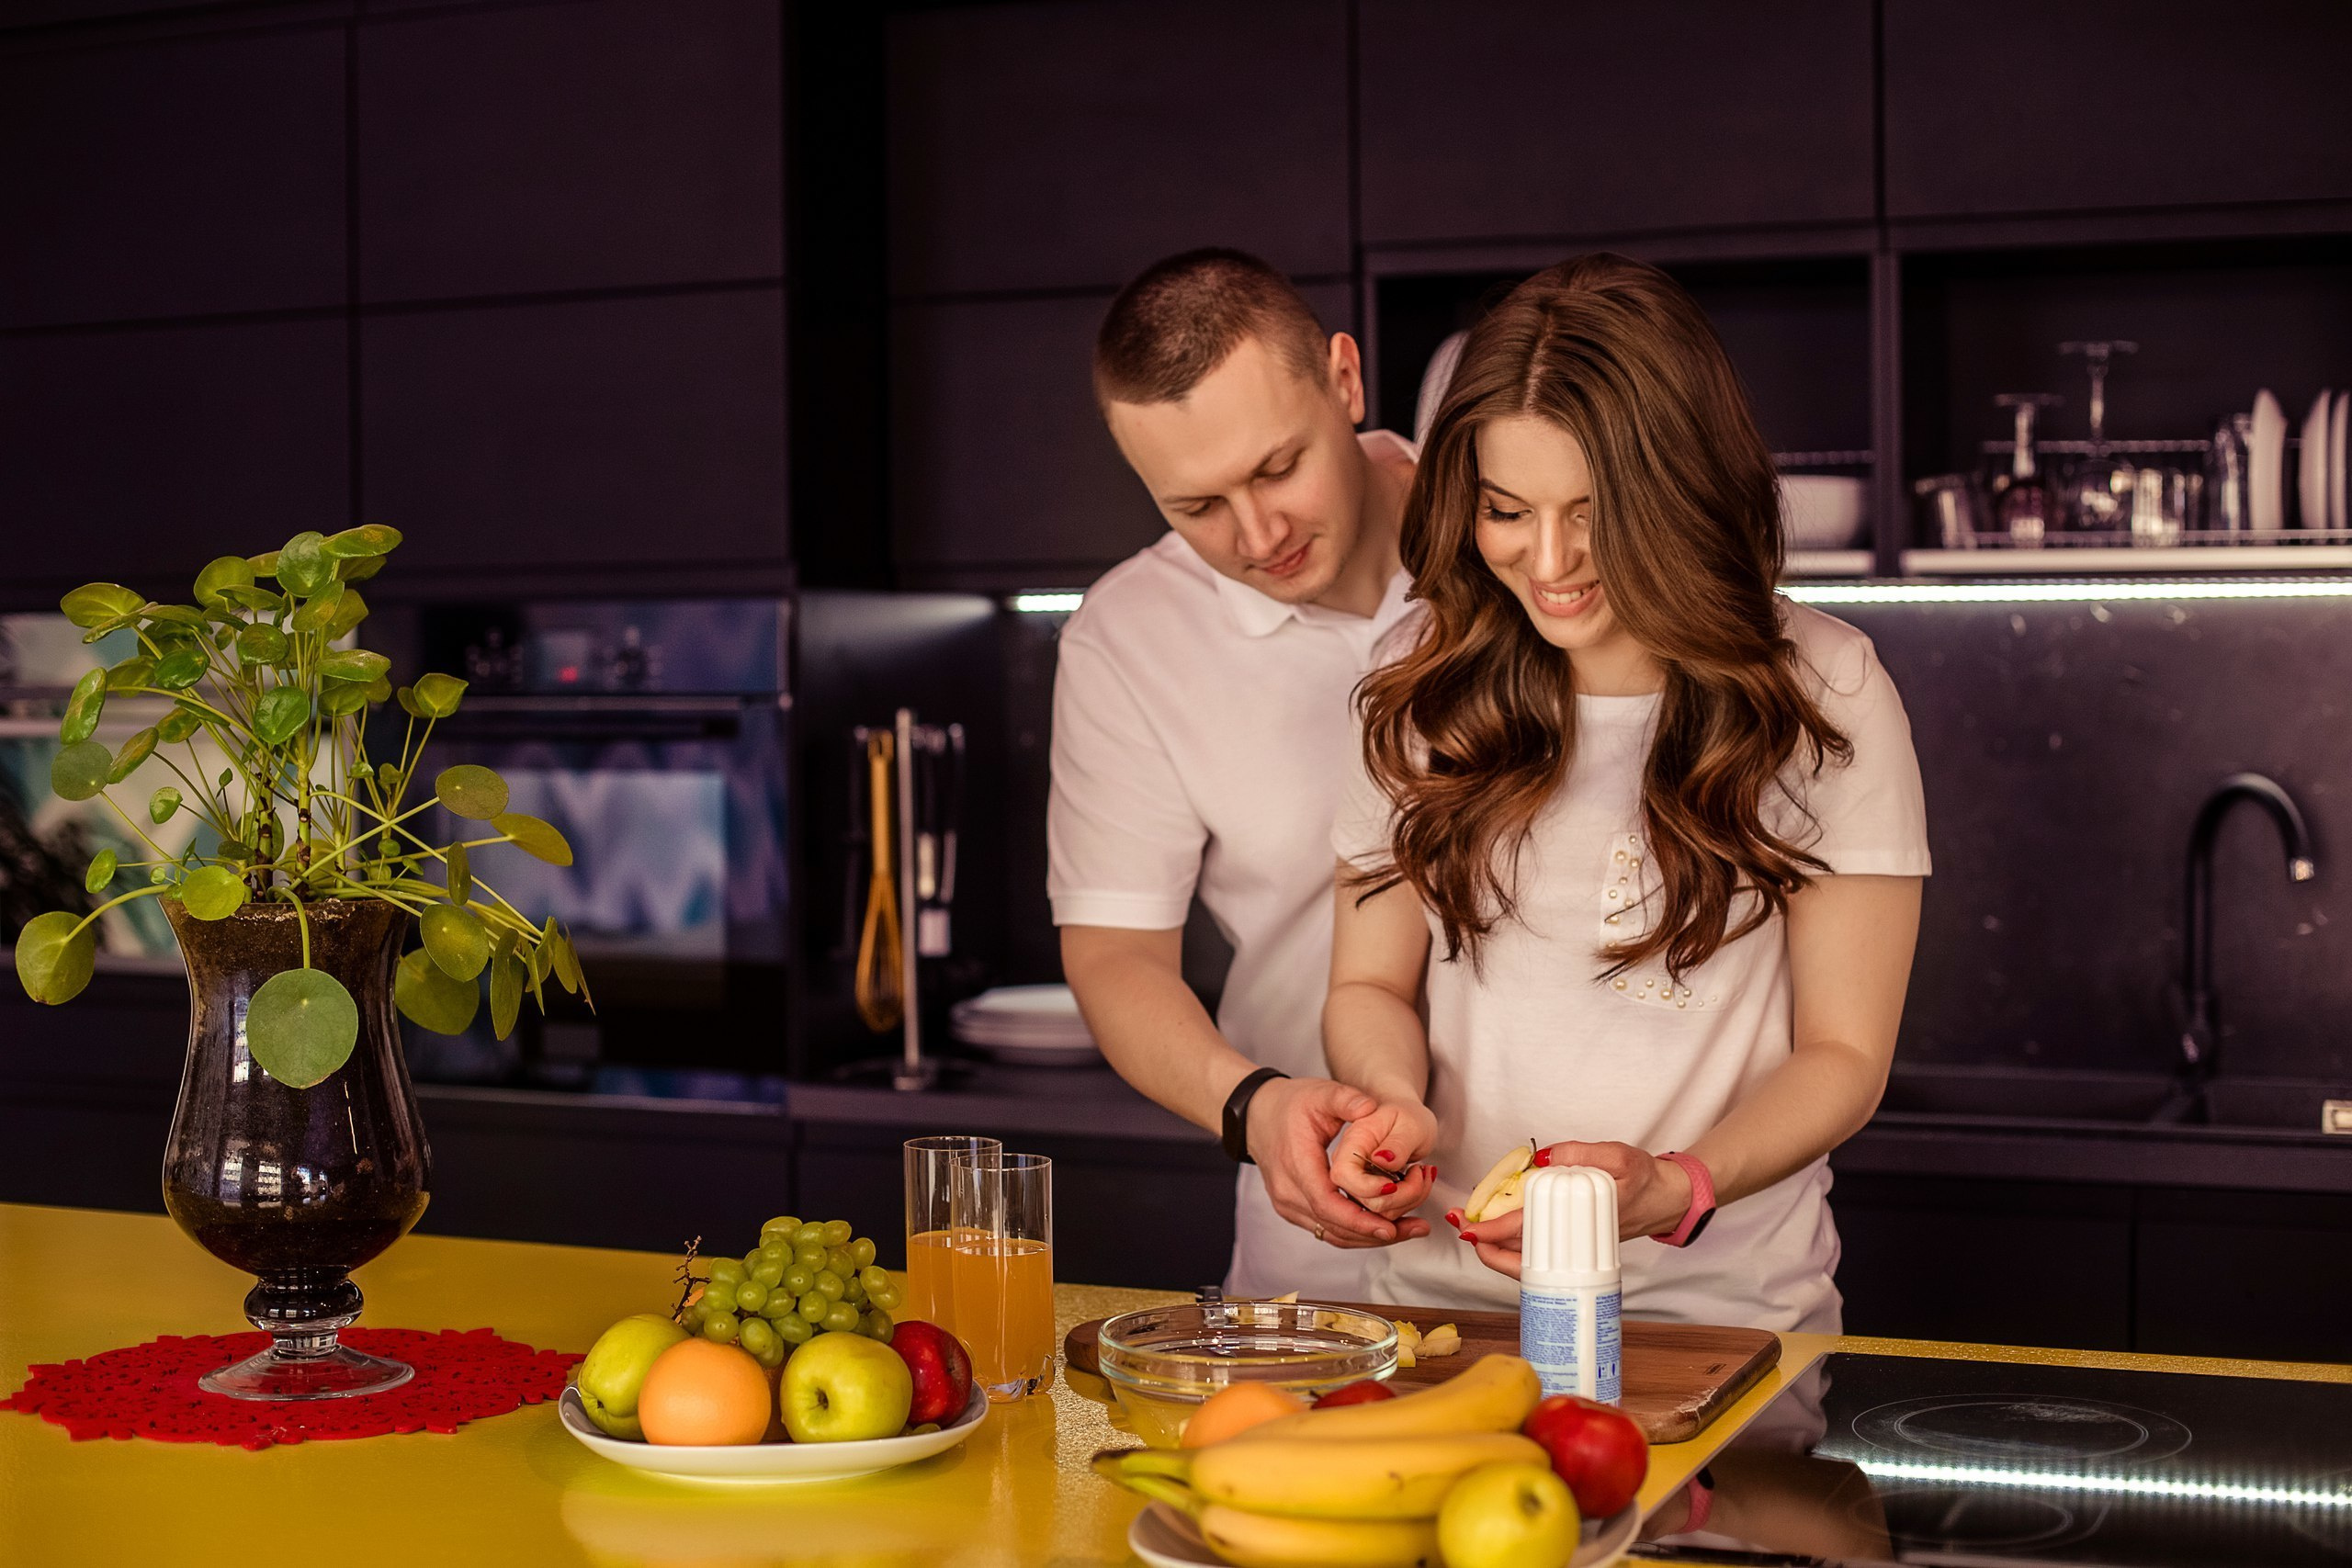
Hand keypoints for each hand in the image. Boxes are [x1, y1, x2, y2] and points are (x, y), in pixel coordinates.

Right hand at [1247, 1077, 1433, 1249]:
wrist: (1258, 1115)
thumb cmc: (1290, 1104)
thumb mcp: (1320, 1093)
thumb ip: (1346, 1099)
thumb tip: (1371, 1107)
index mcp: (1295, 1164)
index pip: (1326, 1203)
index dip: (1359, 1219)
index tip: (1390, 1224)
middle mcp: (1288, 1192)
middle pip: (1333, 1226)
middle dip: (1375, 1232)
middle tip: (1415, 1229)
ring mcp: (1288, 1205)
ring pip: (1331, 1234)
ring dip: (1369, 1237)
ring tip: (1409, 1230)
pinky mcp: (1293, 1210)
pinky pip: (1326, 1229)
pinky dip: (1356, 1232)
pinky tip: (1385, 1227)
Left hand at [1454, 1141, 1692, 1278]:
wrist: (1668, 1198)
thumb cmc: (1645, 1178)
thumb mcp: (1618, 1156)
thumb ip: (1581, 1153)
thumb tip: (1543, 1160)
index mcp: (1585, 1222)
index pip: (1533, 1232)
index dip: (1499, 1232)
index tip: (1474, 1228)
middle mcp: (1578, 1242)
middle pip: (1525, 1255)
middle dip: (1488, 1244)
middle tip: (1462, 1224)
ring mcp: (1576, 1248)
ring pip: (1530, 1260)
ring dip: (1498, 1249)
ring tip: (1472, 1229)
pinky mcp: (1575, 1246)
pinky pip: (1541, 1255)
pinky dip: (1515, 1248)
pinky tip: (1499, 1234)